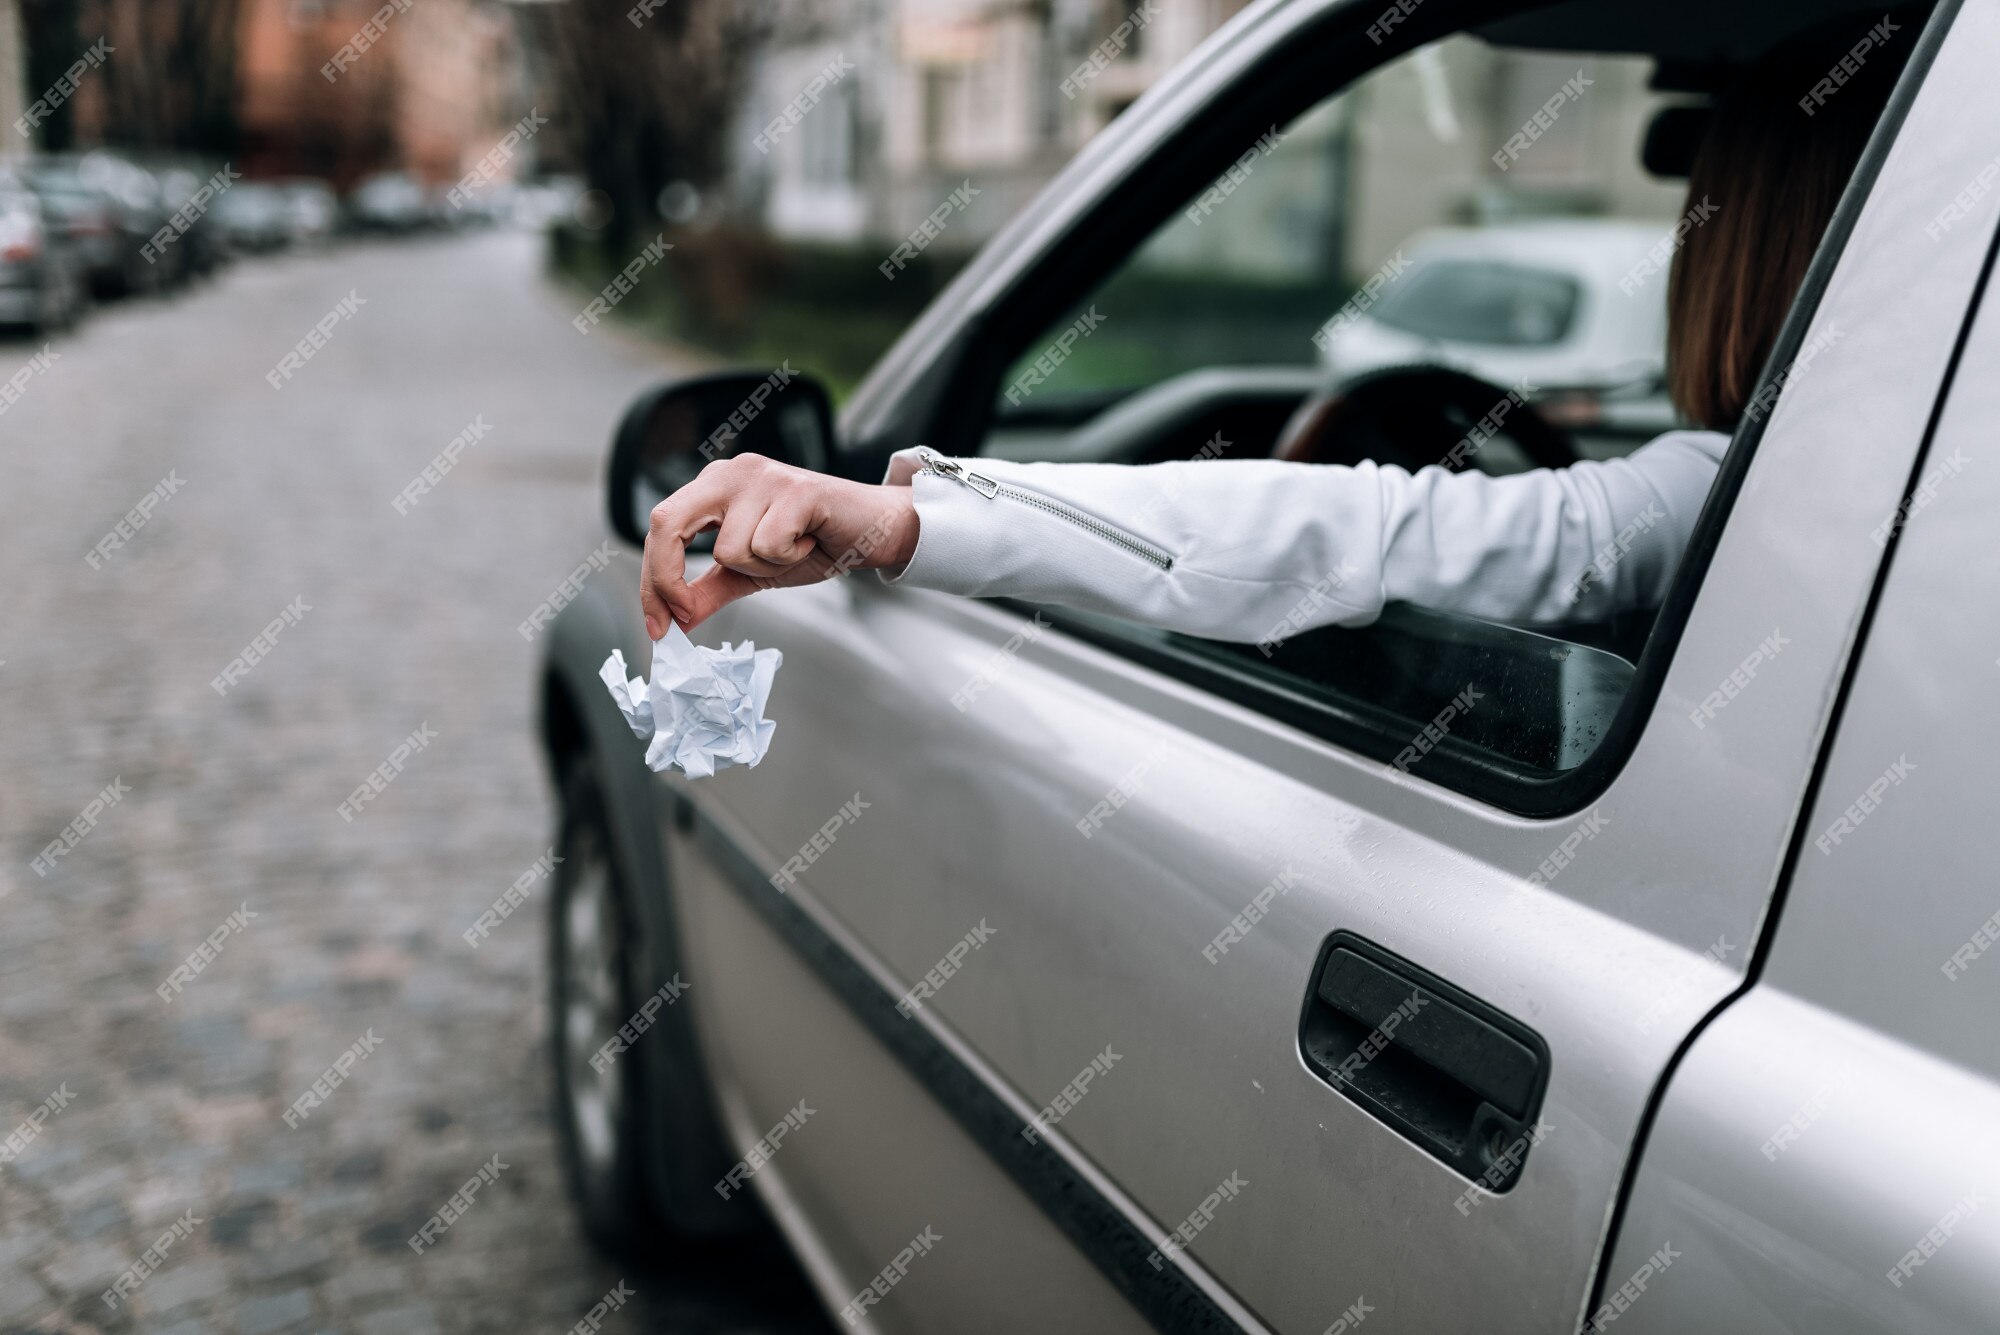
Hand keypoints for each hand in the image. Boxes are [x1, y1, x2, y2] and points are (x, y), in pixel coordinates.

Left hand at [641, 453, 919, 636]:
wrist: (875, 530)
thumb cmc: (817, 542)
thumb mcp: (752, 573)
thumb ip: (710, 591)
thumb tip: (674, 620)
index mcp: (715, 487)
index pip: (661, 528)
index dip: (652, 580)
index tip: (658, 625)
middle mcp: (731, 473)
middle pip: (667, 523)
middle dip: (668, 578)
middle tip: (685, 614)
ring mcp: (762, 477)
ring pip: (727, 550)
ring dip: (762, 568)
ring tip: (792, 550)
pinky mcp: (795, 489)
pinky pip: (766, 545)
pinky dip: (789, 558)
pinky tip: (808, 541)